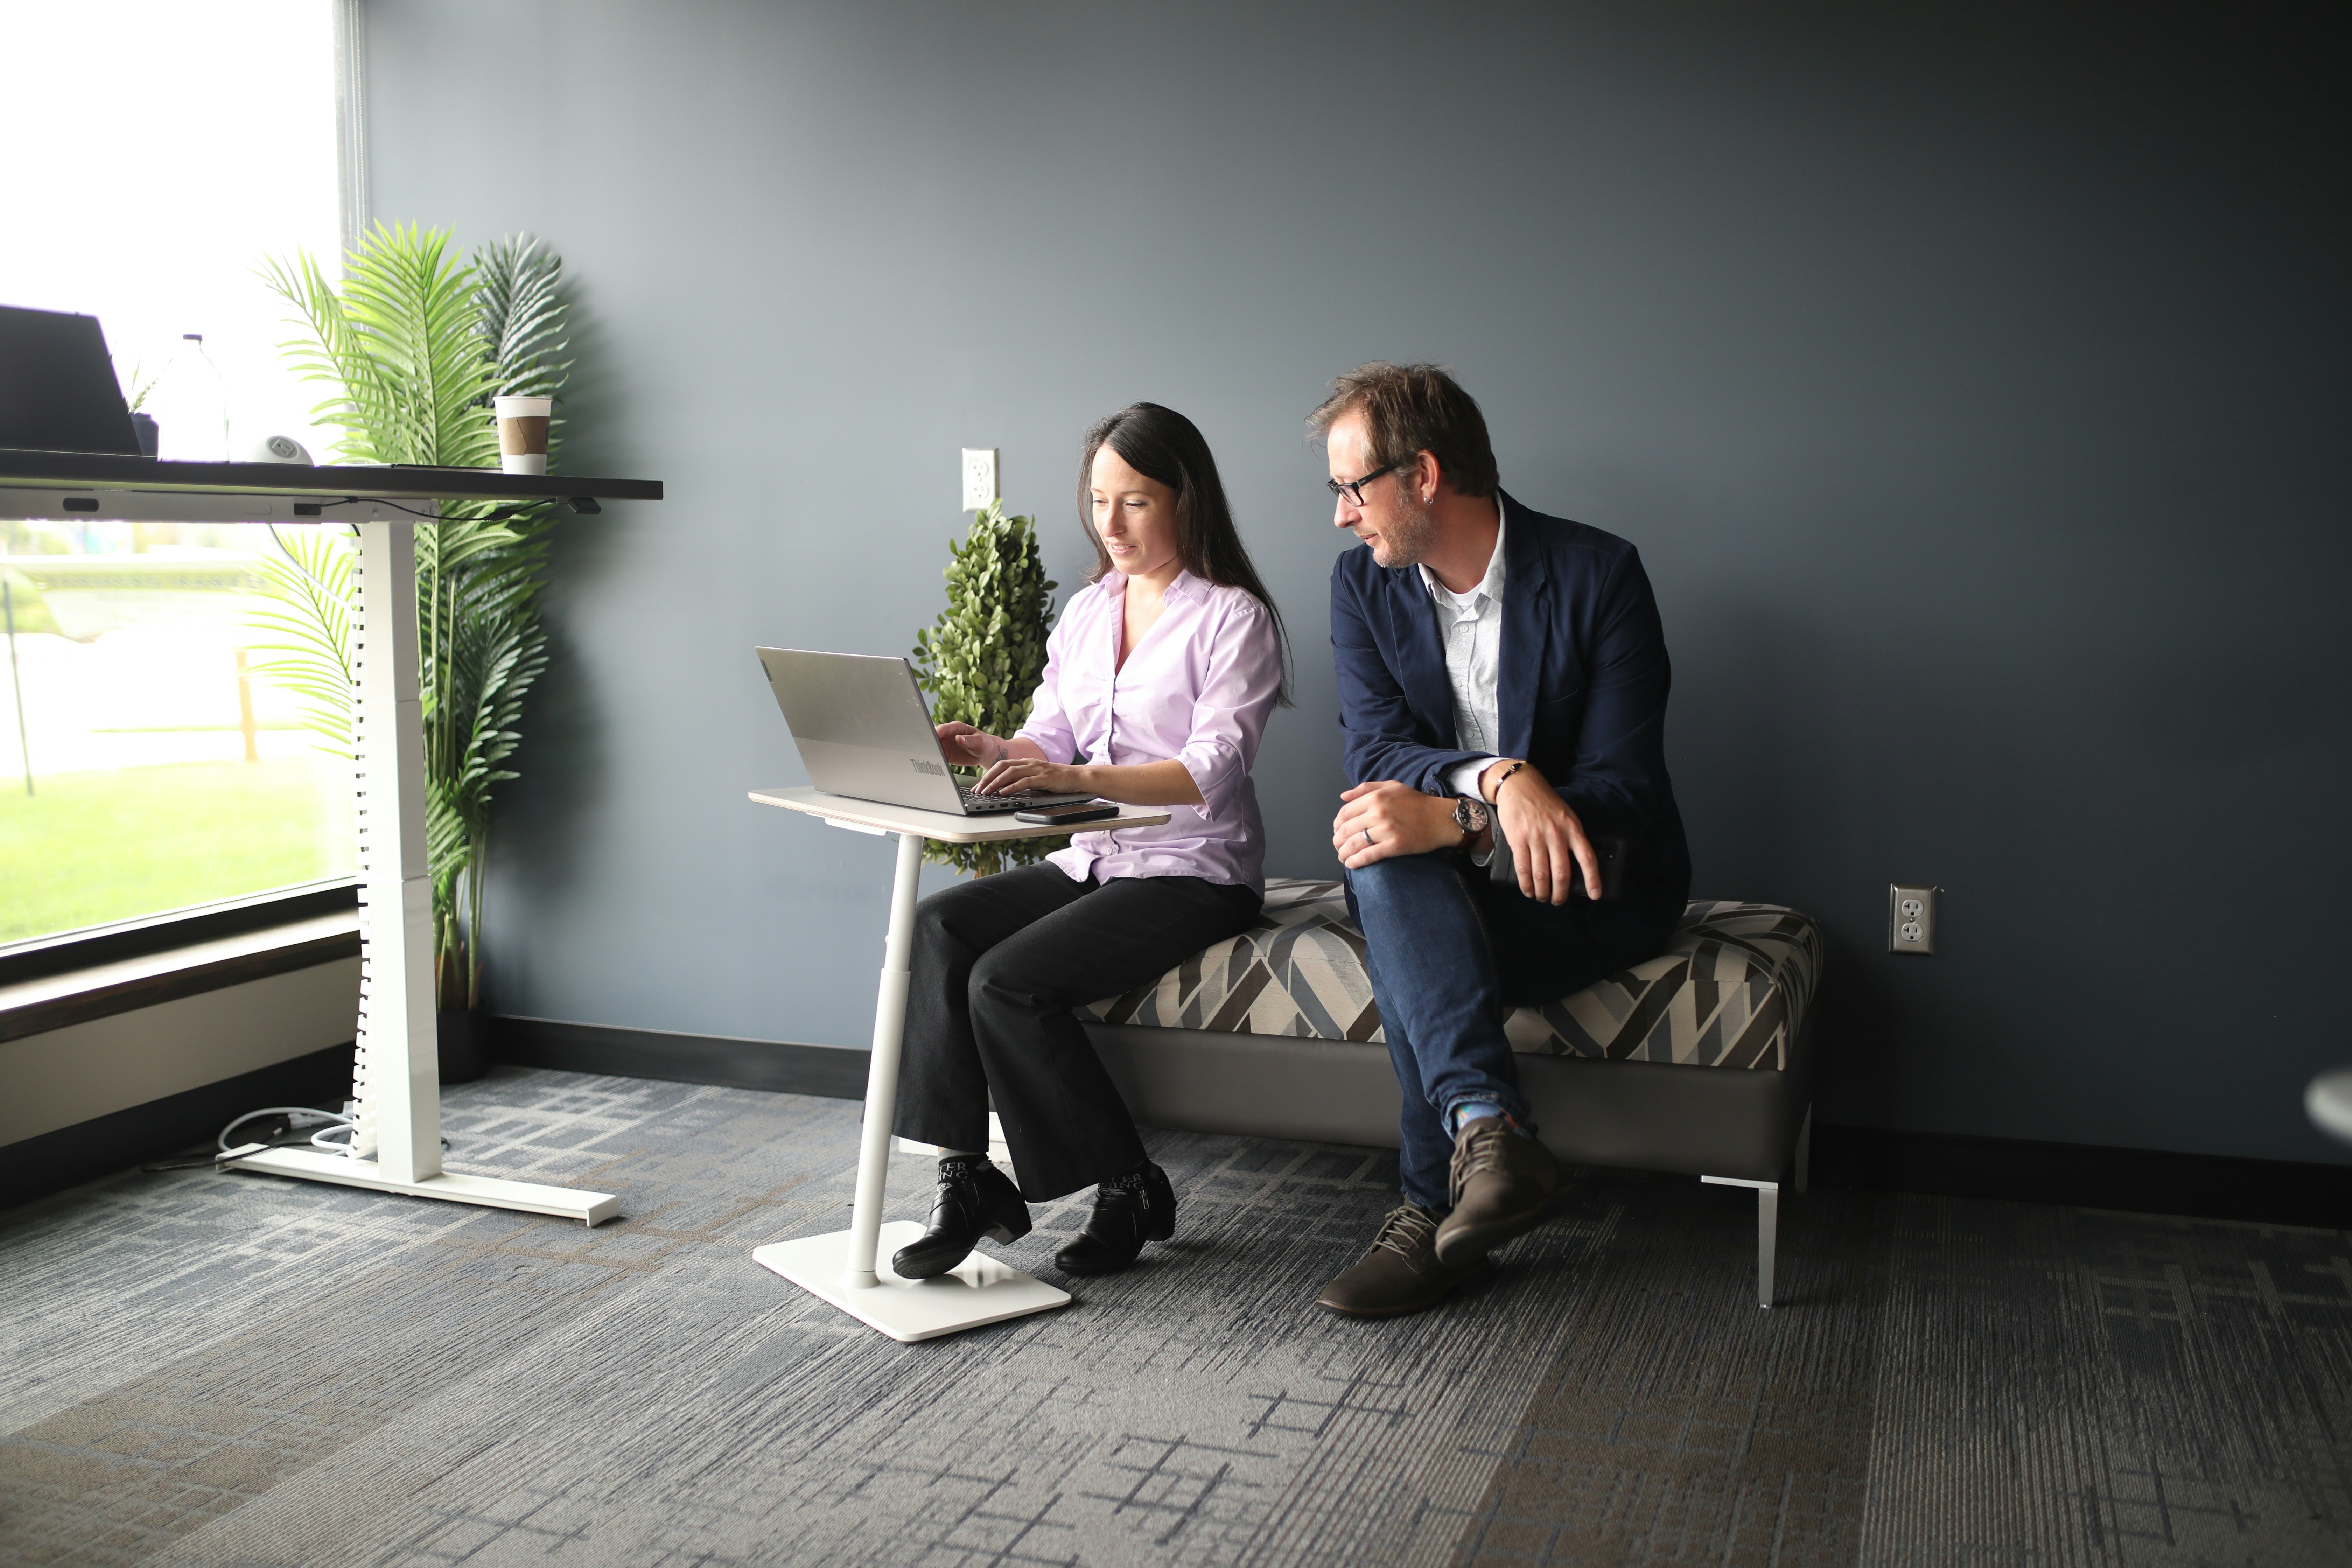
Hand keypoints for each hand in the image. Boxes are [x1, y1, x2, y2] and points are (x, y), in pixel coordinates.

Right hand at [935, 722, 1003, 766]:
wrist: (984, 753)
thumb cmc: (983, 743)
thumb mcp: (979, 741)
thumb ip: (968, 740)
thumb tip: (958, 738)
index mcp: (956, 728)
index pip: (944, 728)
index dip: (938, 732)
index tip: (934, 736)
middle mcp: (949, 736)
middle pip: (936, 737)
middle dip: (931, 741)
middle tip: (929, 748)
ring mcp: (947, 745)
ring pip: (935, 748)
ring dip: (932, 752)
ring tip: (931, 757)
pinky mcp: (947, 755)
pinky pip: (939, 757)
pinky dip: (936, 760)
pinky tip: (936, 763)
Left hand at [973, 755, 1088, 795]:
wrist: (1078, 777)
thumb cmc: (1058, 779)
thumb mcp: (1037, 777)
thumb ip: (1024, 779)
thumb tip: (1006, 788)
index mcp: (1026, 762)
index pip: (1002, 765)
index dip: (988, 774)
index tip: (978, 785)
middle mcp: (1029, 763)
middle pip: (1002, 767)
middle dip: (987, 778)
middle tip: (977, 789)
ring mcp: (1036, 769)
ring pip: (1010, 773)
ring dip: (996, 783)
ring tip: (986, 792)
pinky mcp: (1043, 777)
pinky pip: (1024, 781)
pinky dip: (1011, 787)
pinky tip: (1003, 793)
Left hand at [1332, 781, 1463, 869]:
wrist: (1441, 818)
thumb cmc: (1416, 802)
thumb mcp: (1392, 786)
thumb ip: (1366, 788)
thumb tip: (1343, 796)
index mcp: (1375, 798)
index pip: (1345, 813)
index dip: (1337, 825)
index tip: (1338, 831)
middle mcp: (1378, 813)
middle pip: (1346, 830)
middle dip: (1338, 841)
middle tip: (1338, 847)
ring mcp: (1386, 830)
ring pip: (1354, 844)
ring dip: (1343, 853)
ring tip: (1343, 858)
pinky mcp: (1394, 846)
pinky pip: (1368, 855)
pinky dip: (1356, 861)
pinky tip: (1351, 864)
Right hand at [1483, 759, 1599, 903]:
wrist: (1520, 785)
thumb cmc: (1545, 803)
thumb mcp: (1567, 815)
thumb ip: (1572, 837)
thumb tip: (1575, 865)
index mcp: (1573, 828)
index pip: (1587, 858)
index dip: (1593, 879)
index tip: (1595, 895)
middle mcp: (1557, 834)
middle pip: (1562, 873)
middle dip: (1560, 894)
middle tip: (1558, 901)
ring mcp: (1537, 837)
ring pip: (1542, 875)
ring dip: (1542, 892)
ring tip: (1542, 897)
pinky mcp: (1518, 839)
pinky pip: (1523, 869)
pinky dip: (1526, 884)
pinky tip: (1528, 890)